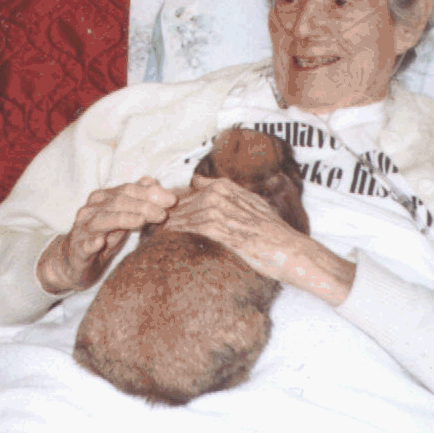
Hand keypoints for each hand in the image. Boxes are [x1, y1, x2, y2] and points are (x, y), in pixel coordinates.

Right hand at [36, 176, 176, 293]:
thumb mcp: (121, 217)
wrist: (74, 262)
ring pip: (102, 220)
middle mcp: (91, 210)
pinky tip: (100, 242)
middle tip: (163, 213)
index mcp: (103, 199)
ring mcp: (83, 230)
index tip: (171, 199)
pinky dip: (91, 243)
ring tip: (141, 220)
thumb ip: (136, 199)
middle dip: (142, 205)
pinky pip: (83, 245)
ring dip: (123, 219)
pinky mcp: (77, 250)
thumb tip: (153, 181)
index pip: (127, 190)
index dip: (149, 192)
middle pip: (117, 202)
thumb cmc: (102, 236)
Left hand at [163, 176, 354, 304]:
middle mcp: (220, 195)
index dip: (172, 203)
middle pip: (181, 203)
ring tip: (147, 232)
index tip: (158, 211)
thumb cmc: (272, 231)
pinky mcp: (219, 228)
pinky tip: (161, 239)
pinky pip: (188, 228)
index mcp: (225, 187)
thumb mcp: (250, 203)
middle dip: (162, 213)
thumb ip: (225, 191)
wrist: (289, 249)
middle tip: (144, 222)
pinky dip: (173, 233)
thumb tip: (200, 183)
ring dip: (163, 223)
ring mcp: (219, 210)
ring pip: (181, 215)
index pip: (189, 192)